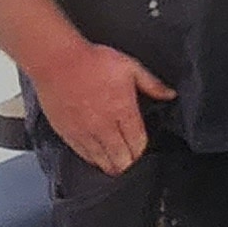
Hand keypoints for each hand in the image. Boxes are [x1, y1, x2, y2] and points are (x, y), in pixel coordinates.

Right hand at [32, 40, 172, 175]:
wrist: (57, 61)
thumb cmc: (92, 61)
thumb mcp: (130, 67)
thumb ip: (152, 84)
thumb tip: (170, 94)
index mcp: (123, 111)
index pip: (138, 144)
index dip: (142, 151)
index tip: (141, 148)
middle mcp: (104, 126)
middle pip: (122, 159)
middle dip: (129, 162)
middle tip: (131, 160)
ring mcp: (84, 133)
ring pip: (102, 162)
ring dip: (112, 165)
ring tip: (117, 164)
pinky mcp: (67, 134)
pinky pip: (83, 156)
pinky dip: (93, 160)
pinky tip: (98, 158)